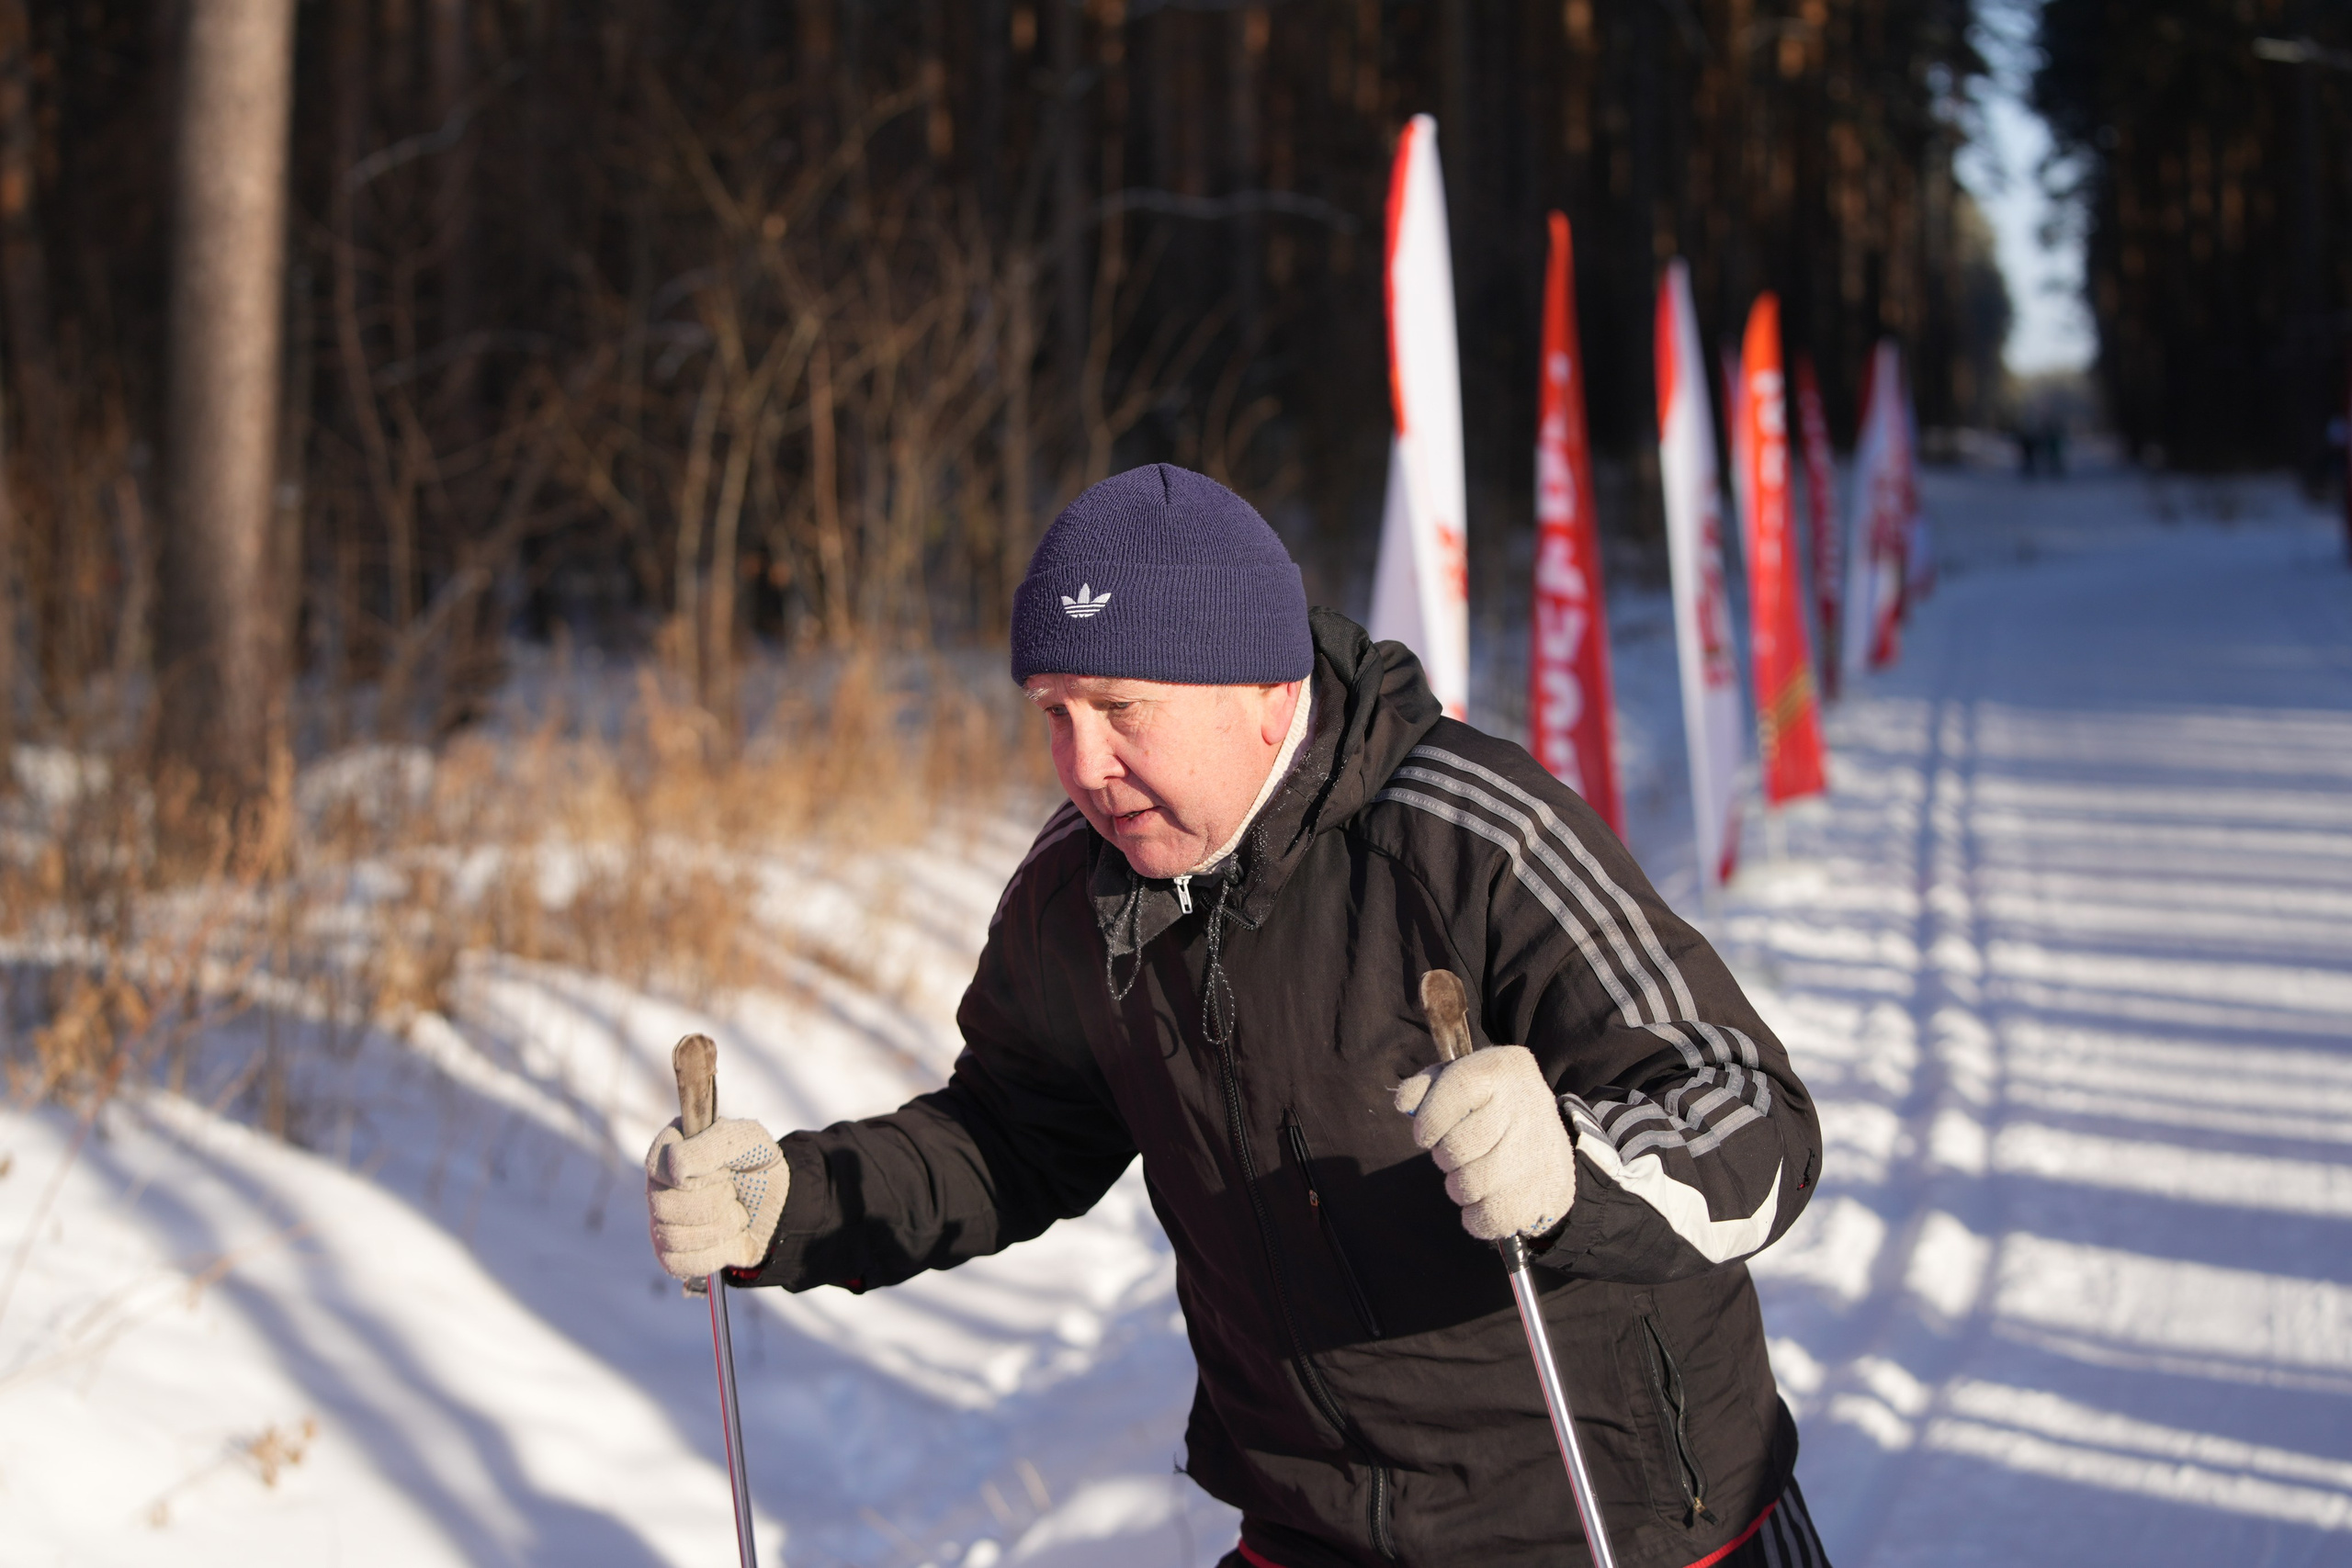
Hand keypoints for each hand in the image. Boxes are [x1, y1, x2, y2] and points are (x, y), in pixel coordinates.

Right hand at [644, 1116, 788, 1279]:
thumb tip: (676, 1166)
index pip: (658, 1166)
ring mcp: (659, 1220)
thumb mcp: (748, 1139)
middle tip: (732, 1192)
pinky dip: (717, 1254)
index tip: (722, 1169)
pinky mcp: (670, 1253)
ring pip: (673, 1237)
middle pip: (664, 1206)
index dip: (695, 1174)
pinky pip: (680, 1263)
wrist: (779, 1205)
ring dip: (720, 1228)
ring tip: (735, 1214)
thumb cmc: (757, 1165)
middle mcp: (657, 1185)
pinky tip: (731, 1239)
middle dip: (714, 1203)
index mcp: (669, 1147)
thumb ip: (712, 1144)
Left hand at [1394, 1046, 1575, 1241]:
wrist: (1546, 1138)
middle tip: (1455, 1156)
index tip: (1424, 1135)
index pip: (1457, 1087)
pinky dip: (1476, 1217)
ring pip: (1469, 1186)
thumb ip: (1426, 1087)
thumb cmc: (1488, 1107)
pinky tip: (1486, 1199)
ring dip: (1458, 1187)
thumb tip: (1405, 1103)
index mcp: (1504, 1069)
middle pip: (1457, 1146)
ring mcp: (1541, 1151)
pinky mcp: (1550, 1192)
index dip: (1430, 1118)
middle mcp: (1527, 1105)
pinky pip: (1490, 1219)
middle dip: (1444, 1157)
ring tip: (1472, 1176)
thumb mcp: (1459, 1081)